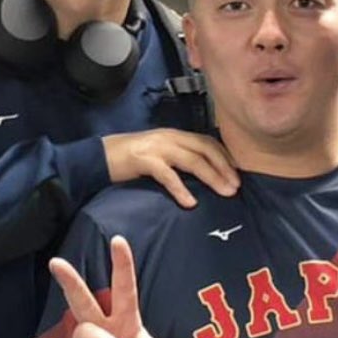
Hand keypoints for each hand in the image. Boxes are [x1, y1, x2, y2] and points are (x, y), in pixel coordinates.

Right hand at [102, 128, 239, 207]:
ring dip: (212, 177)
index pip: (207, 141)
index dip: (225, 156)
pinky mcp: (143, 160)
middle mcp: (170, 137)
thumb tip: (204, 175)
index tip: (238, 174)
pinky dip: (181, 189)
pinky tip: (190, 202)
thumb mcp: (160, 154)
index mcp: (175, 135)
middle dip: (224, 167)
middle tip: (237, 187)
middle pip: (205, 149)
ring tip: (225, 192)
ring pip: (192, 160)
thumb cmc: (132, 160)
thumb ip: (179, 159)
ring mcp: (157, 147)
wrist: (99, 157)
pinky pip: (167, 175)